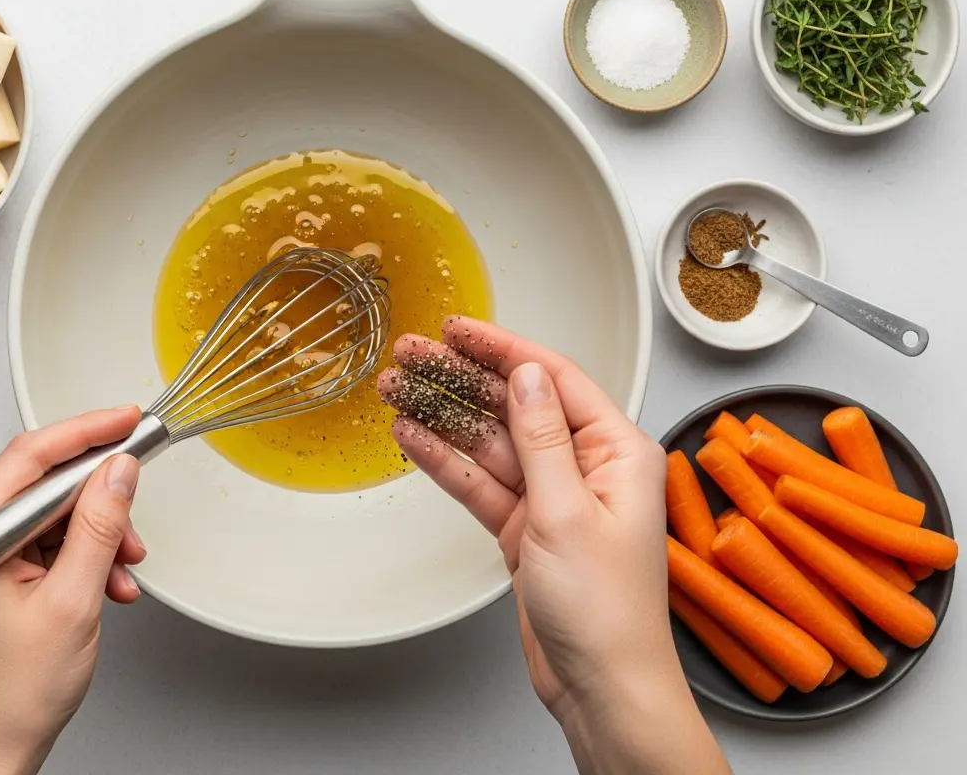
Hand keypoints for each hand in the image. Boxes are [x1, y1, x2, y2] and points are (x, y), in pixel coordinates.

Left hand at [0, 408, 146, 774]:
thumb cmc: (11, 697)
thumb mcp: (72, 603)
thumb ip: (98, 528)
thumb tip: (118, 470)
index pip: (30, 457)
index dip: (87, 433)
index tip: (128, 421)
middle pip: (41, 486)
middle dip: (99, 499)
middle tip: (136, 510)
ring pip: (49, 517)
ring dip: (96, 536)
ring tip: (124, 571)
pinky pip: (42, 545)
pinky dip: (80, 559)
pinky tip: (106, 586)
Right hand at [380, 317, 727, 773]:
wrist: (601, 685)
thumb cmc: (608, 612)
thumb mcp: (567, 513)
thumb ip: (541, 440)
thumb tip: (526, 377)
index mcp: (618, 453)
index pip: (554, 380)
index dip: (502, 349)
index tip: (459, 329)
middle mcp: (587, 468)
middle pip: (516, 406)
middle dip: (462, 379)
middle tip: (414, 353)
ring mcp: (553, 499)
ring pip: (490, 443)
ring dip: (444, 418)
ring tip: (398, 390)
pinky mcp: (527, 529)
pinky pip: (481, 484)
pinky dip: (447, 462)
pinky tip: (414, 439)